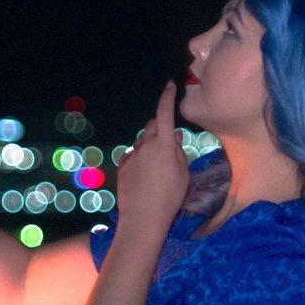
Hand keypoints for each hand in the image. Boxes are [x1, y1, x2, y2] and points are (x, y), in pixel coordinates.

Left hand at [116, 80, 188, 228]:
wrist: (142, 219)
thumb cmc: (170, 198)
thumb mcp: (183, 174)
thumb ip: (179, 151)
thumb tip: (174, 135)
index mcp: (163, 144)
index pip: (164, 113)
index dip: (167, 97)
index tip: (170, 85)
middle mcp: (145, 145)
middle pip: (151, 126)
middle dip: (159, 127)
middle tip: (168, 144)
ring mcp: (131, 155)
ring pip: (142, 141)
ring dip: (149, 145)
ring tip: (157, 168)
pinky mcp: (122, 166)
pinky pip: (132, 155)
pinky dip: (139, 158)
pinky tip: (144, 176)